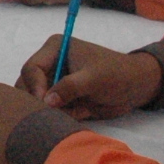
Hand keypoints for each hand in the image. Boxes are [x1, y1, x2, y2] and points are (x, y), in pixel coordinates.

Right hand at [15, 37, 160, 119]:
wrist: (136, 87)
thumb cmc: (116, 74)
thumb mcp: (93, 79)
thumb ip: (69, 87)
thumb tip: (46, 102)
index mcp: (54, 49)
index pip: (31, 68)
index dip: (34, 87)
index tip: (44, 103)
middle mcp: (50, 64)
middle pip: (27, 86)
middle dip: (40, 101)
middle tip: (56, 112)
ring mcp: (54, 82)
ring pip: (37, 101)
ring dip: (51, 110)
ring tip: (74, 110)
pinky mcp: (61, 97)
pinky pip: (50, 111)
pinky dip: (61, 115)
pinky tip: (80, 111)